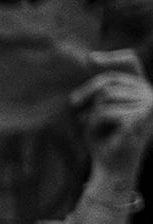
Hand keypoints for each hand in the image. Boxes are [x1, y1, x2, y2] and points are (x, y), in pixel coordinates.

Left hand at [73, 66, 152, 187]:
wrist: (110, 166)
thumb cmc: (103, 137)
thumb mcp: (99, 107)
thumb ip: (100, 85)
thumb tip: (90, 57)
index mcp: (141, 89)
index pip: (130, 62)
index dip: (111, 58)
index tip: (88, 60)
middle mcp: (149, 94)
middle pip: (109, 80)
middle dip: (87, 95)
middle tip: (79, 113)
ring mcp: (148, 104)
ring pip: (105, 96)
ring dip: (92, 114)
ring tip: (98, 128)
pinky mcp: (141, 116)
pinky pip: (105, 111)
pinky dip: (95, 123)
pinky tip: (102, 133)